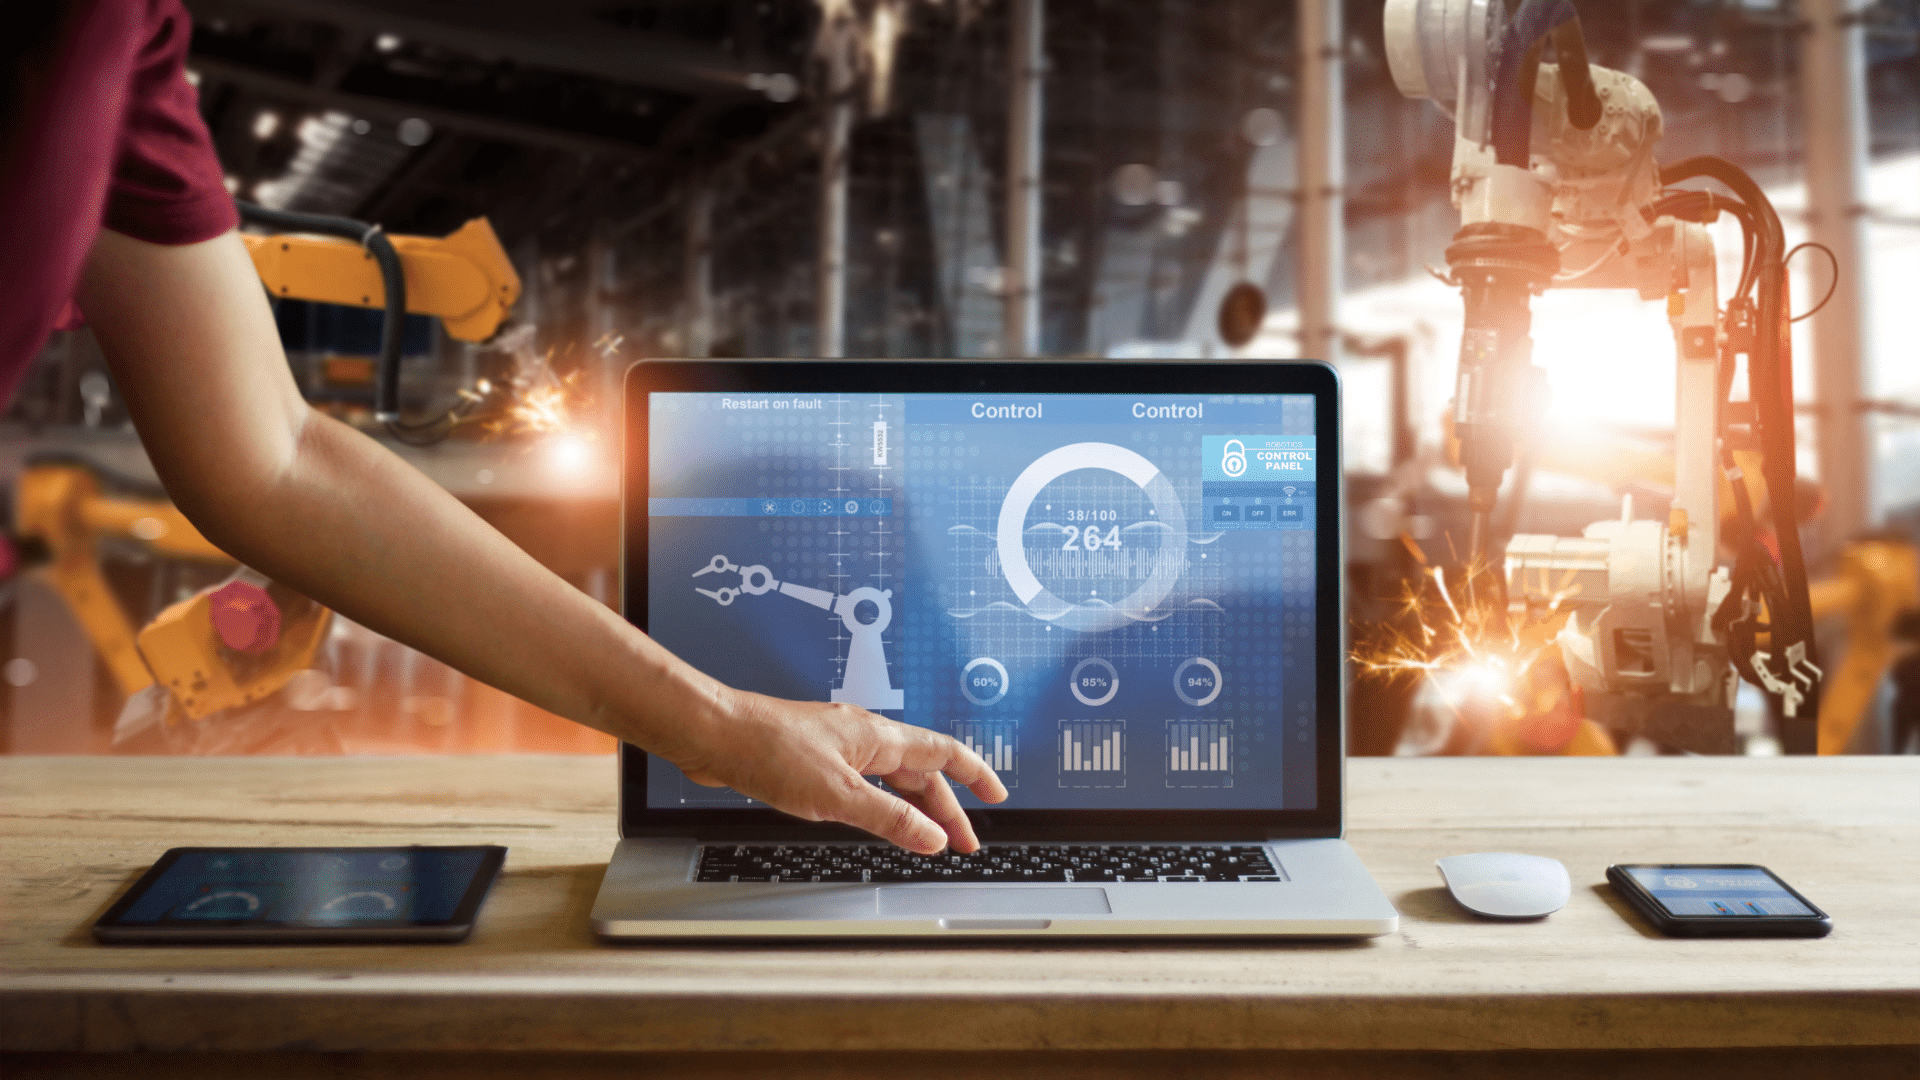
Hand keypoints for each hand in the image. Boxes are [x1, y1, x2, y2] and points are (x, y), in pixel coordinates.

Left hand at [670, 690, 1007, 852]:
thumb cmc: (769, 750)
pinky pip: (863, 780)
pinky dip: (881, 802)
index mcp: (878, 738)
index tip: (997, 795)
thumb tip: (933, 838)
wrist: (716, 734)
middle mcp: (863, 737)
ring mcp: (837, 746)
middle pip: (920, 771)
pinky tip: (873, 816)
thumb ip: (889, 819)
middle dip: (946, 807)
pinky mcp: (812, 758)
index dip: (975, 775)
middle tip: (963, 842)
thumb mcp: (839, 796)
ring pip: (890, 777)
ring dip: (913, 807)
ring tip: (927, 837)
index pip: (944, 753)